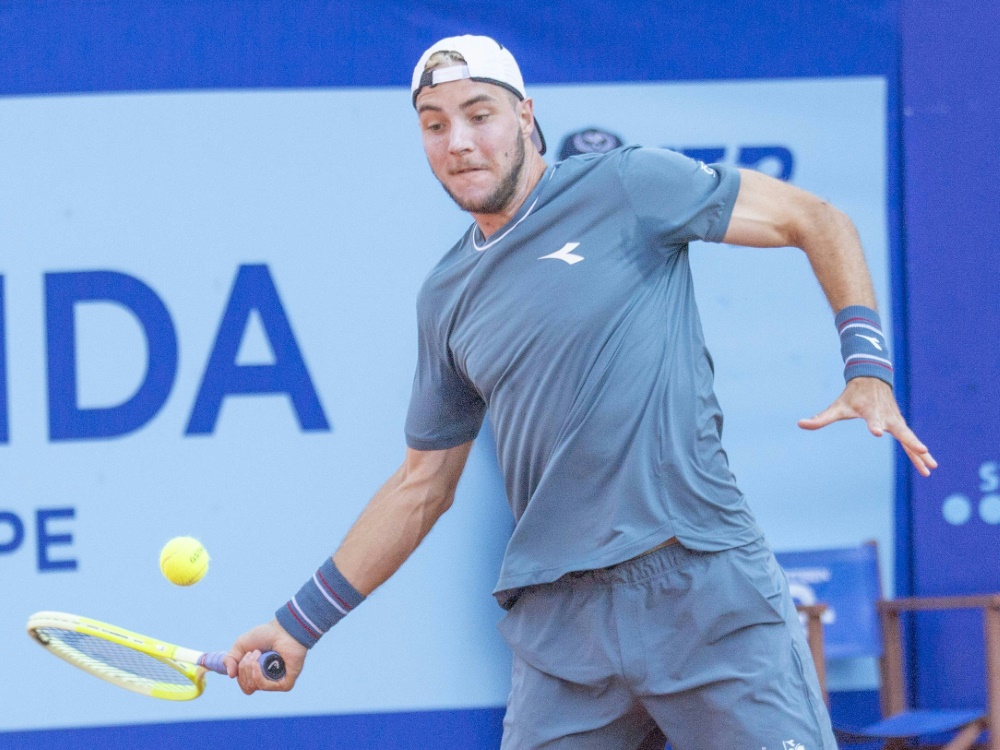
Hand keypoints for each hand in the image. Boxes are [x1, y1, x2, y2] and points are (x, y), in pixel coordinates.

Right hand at [224, 619, 307, 694]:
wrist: (282, 629)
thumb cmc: (265, 635)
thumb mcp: (240, 646)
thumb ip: (230, 660)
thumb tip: (231, 676)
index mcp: (259, 674)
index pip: (244, 685)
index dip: (240, 672)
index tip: (245, 655)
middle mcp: (268, 680)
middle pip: (247, 687)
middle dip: (244, 668)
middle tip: (253, 652)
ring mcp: (277, 682)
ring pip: (254, 686)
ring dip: (250, 668)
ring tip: (258, 653)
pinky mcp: (286, 683)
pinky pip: (265, 687)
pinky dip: (257, 676)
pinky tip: (258, 664)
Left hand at [798, 377, 937, 476]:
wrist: (873, 379)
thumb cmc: (853, 396)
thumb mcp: (836, 407)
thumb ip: (820, 418)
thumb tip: (800, 424)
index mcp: (871, 411)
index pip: (873, 420)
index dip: (874, 425)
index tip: (877, 432)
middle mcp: (887, 417)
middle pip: (901, 431)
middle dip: (911, 441)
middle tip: (921, 450)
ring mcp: (897, 422)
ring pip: (910, 439)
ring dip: (920, 453)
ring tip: (931, 469)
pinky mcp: (900, 426)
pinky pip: (911, 441)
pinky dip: (919, 453)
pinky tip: (928, 466)